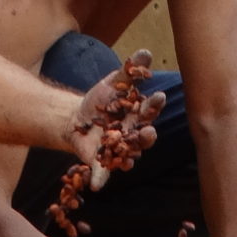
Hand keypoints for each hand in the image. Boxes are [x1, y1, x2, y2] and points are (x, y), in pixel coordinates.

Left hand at [66, 51, 163, 183]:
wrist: (77, 118)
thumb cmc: (102, 101)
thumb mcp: (113, 82)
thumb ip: (130, 70)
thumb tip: (146, 50)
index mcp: (138, 116)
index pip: (150, 111)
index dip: (154, 105)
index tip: (158, 96)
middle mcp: (132, 135)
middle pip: (143, 138)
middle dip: (147, 136)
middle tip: (148, 131)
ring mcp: (118, 150)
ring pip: (128, 156)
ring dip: (129, 158)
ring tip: (129, 160)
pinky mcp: (101, 161)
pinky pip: (102, 172)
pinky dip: (100, 179)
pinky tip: (97, 185)